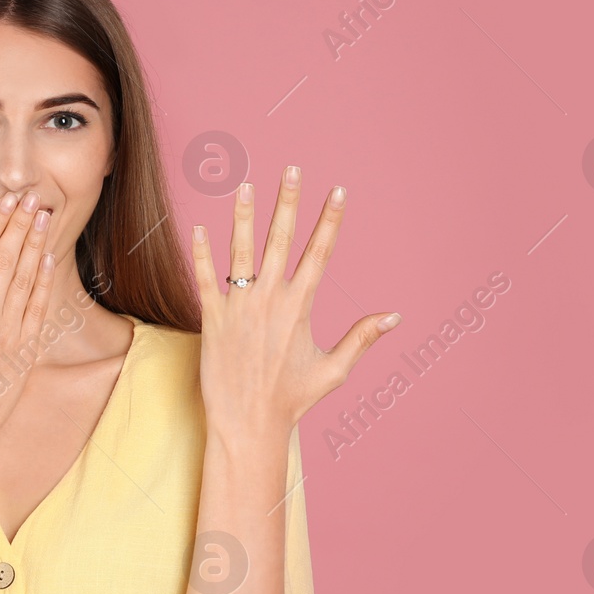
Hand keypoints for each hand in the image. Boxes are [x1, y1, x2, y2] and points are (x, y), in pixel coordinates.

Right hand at [0, 188, 56, 457]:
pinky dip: (44, 280)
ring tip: (43, 216)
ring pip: (25, 278)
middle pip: (6, 259)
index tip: (5, 202)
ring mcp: (9, 333)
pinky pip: (38, 308)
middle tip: (30, 196)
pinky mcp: (26, 349)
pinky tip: (48, 257)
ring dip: (35, 244)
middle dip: (19, 224)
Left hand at [191, 166, 399, 435]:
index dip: (330, 220)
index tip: (338, 191)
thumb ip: (361, 337)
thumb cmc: (292, 400)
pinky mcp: (211, 320)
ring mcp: (239, 308)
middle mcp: (270, 300)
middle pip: (281, 240)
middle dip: (288, 202)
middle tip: (292, 169)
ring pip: (240, 252)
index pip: (320, 253)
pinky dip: (201, 253)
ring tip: (244, 184)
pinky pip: (204, 279)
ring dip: (242, 215)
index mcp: (300, 307)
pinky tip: (197, 227)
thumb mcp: (334, 370)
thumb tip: (395, 316)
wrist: (247, 424)